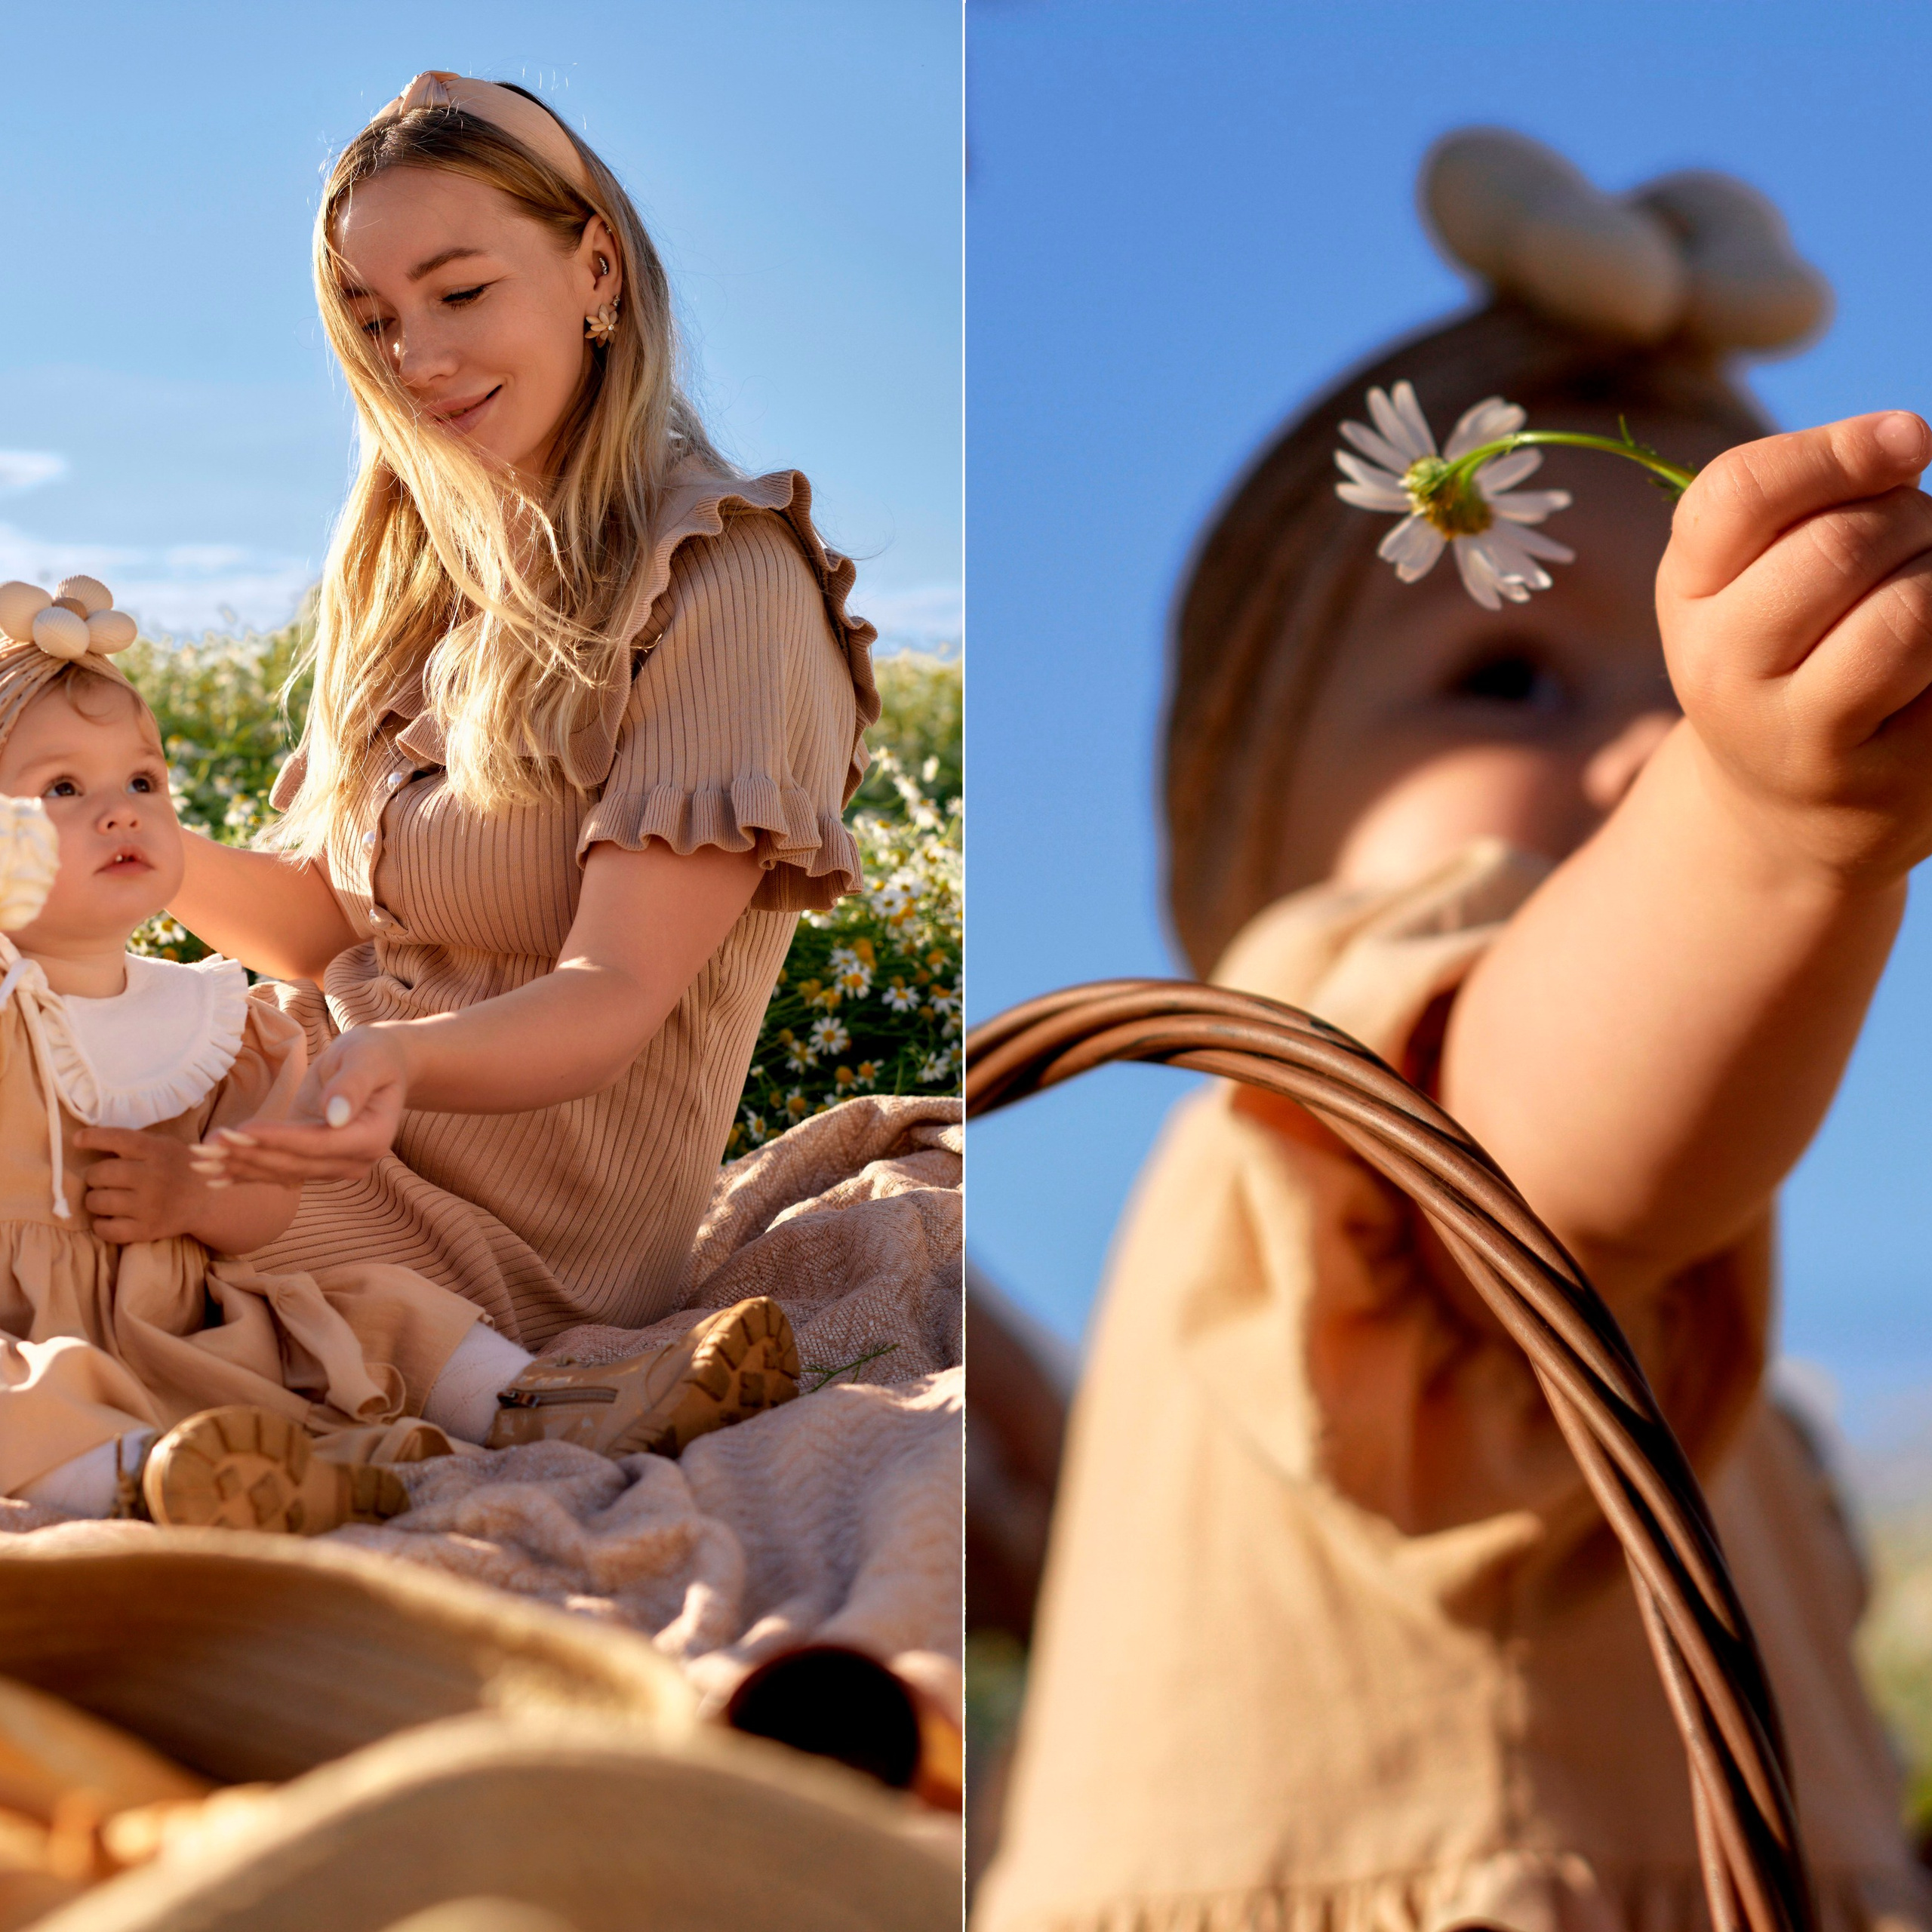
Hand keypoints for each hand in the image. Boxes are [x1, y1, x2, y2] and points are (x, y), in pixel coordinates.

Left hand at [75, 1128, 211, 1243]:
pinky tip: (110, 1218)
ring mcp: (149, 1206)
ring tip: (107, 1198)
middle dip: (95, 1176)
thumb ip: (135, 1143)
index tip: (78, 1140)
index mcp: (156, 1152)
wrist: (209, 1201)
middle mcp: (152, 1177)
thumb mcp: (165, 1146)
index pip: (117, 1139)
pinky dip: (101, 1224)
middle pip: (99, 1173)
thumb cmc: (179, 1168)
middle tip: (103, 1179)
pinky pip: (106, 1229)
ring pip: (96, 1202)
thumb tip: (89, 1139)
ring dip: (95, 1199)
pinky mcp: (146, 1230)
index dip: (92, 1138)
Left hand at [189, 1024, 411, 1188]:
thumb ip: (353, 1085)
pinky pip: (277, 1171)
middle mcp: (354, 1161)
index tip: (243, 1129)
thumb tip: (334, 1115)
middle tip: (207, 1145)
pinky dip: (244, 1173)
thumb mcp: (367, 1058)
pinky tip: (213, 1177)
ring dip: (239, 1166)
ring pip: (281, 1172)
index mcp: (372, 1137)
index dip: (280, 1139)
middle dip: (249, 1155)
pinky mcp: (311, 1162)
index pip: (320, 1143)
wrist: (380, 1066)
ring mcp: (333, 1166)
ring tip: (199, 1160)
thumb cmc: (374, 1055)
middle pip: (295, 1163)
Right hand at [1657, 409, 1931, 883]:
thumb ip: (1815, 499)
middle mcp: (1714, 665)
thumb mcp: (1767, 570)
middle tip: (1918, 541)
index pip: (1738, 493)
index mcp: (1686, 591)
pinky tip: (1929, 659)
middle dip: (1912, 517)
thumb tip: (1909, 442)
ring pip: (1906, 606)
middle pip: (1839, 543)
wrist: (1788, 804)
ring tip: (1928, 595)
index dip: (1836, 450)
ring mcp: (1786, 730)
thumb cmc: (1799, 652)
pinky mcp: (1865, 771)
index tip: (1910, 441)